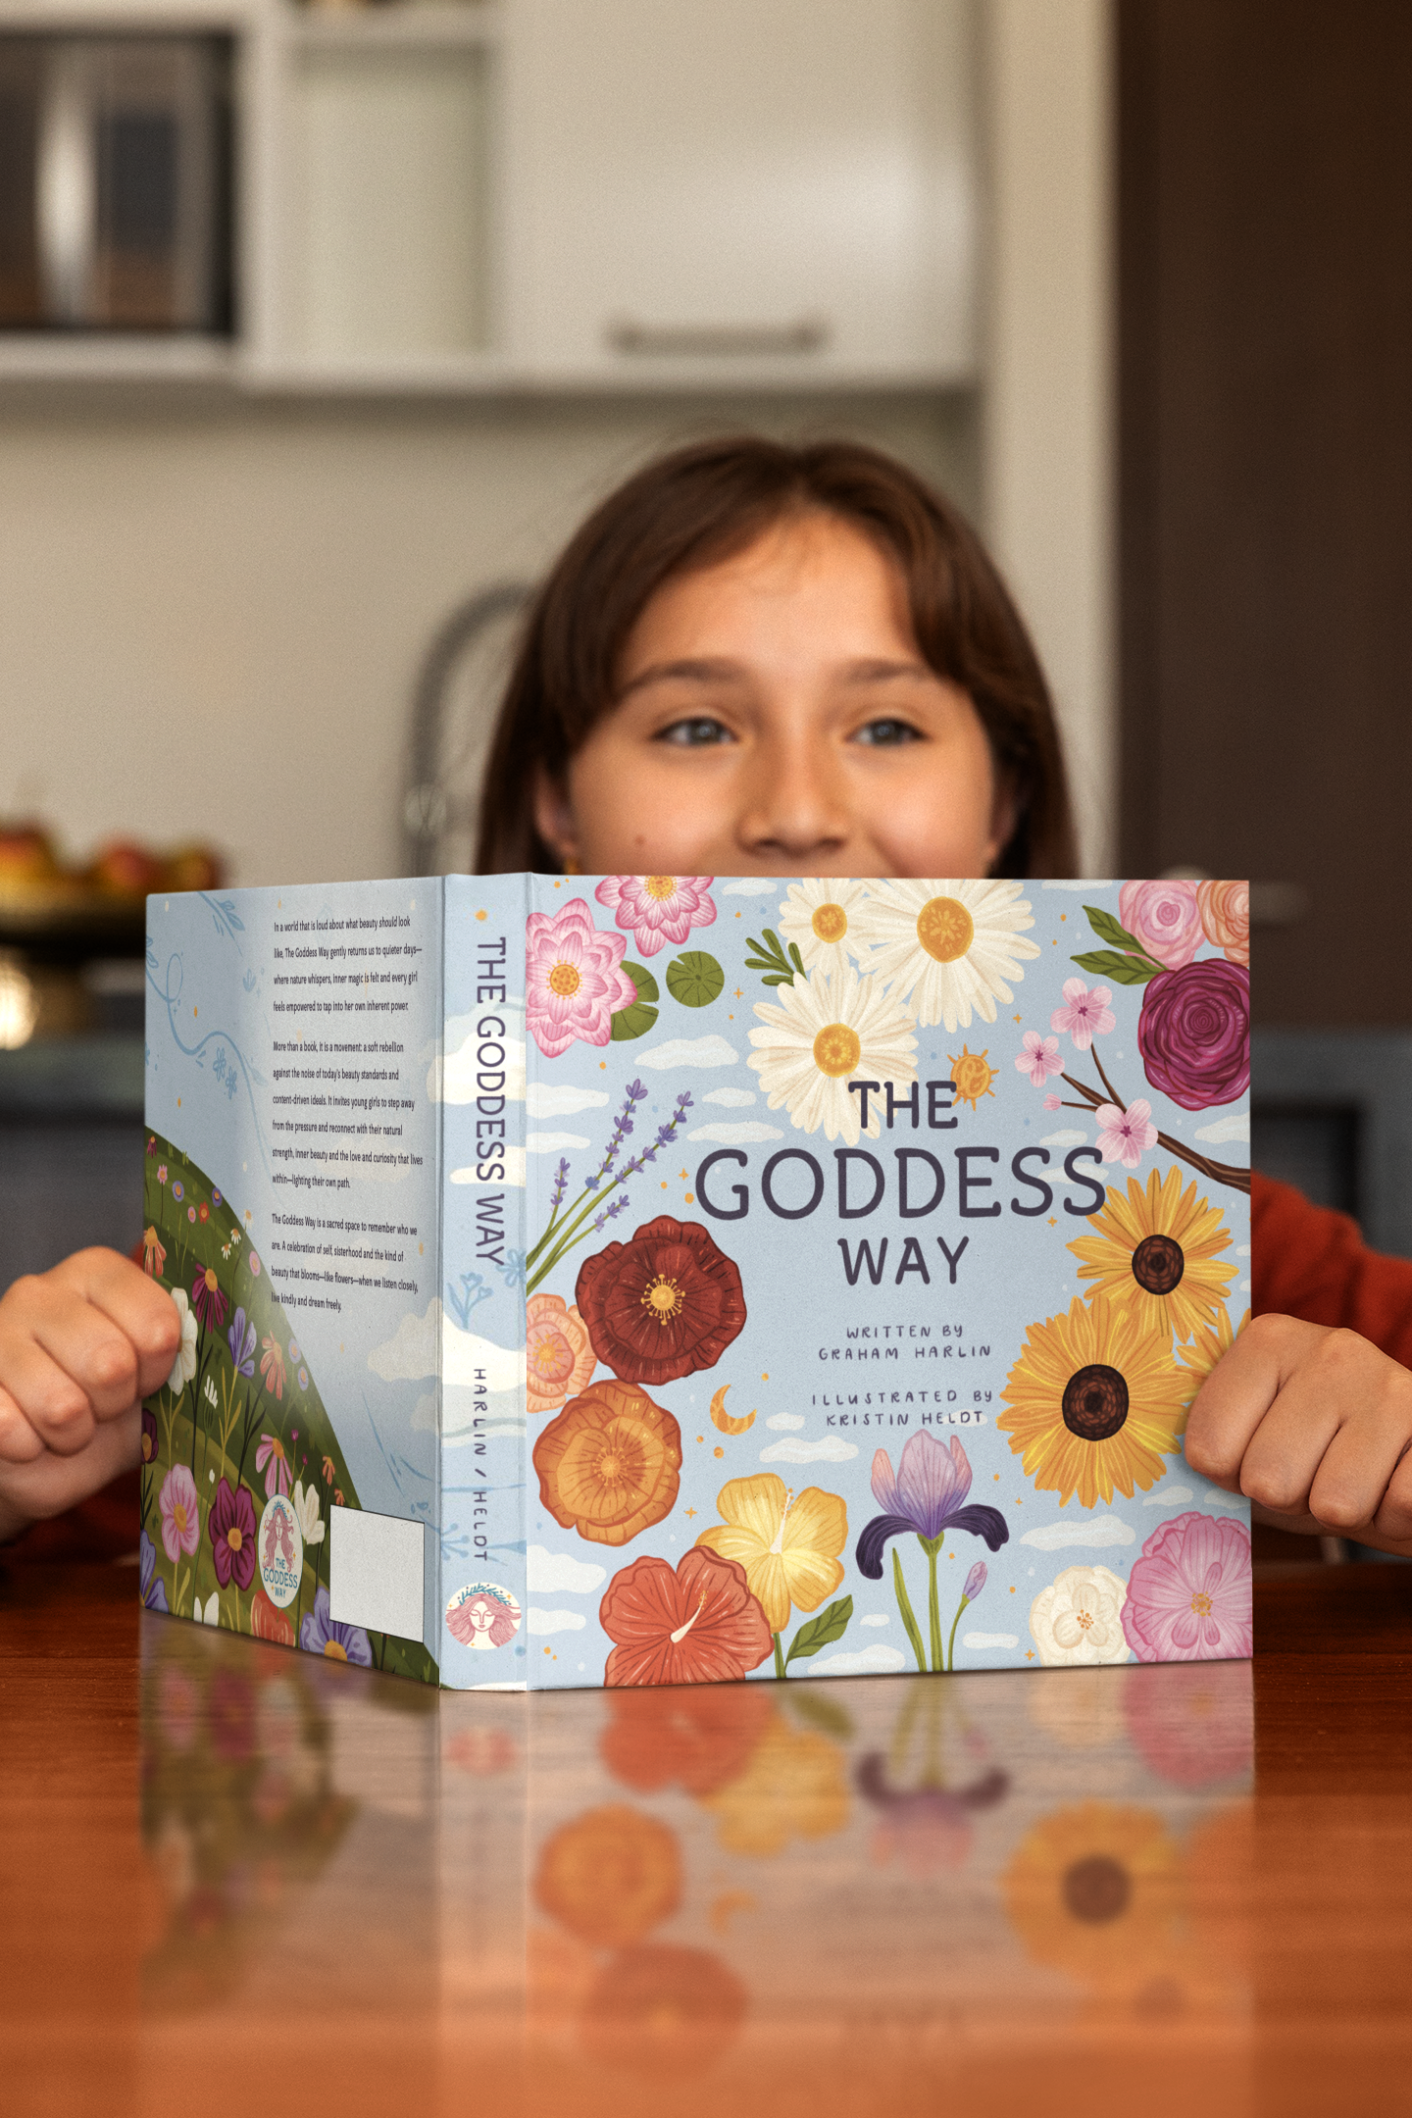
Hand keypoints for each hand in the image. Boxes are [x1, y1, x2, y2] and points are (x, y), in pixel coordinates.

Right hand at [0, 1249, 180, 1542]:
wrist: (38, 1457)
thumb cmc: (104, 1408)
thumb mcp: (153, 1381)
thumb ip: (190, 1358)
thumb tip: (249, 1357)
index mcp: (97, 1274)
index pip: (157, 1323)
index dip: (160, 1367)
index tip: (148, 1377)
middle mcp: (41, 1291)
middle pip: (111, 1363)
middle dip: (114, 1404)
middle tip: (101, 1405)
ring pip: (62, 1405)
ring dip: (72, 1434)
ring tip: (66, 1423)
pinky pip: (12, 1429)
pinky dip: (30, 1449)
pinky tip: (27, 1435)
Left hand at [1185, 1312, 1411, 1555]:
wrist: (1409, 1461)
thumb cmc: (1316, 1454)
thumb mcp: (1254, 1436)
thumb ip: (1208, 1442)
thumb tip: (1143, 1467)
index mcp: (1268, 1341)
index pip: (1207, 1449)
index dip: (1230, 1476)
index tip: (1255, 1455)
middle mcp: (1331, 1350)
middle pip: (1267, 1481)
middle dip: (1290, 1498)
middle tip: (1314, 1473)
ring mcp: (1390, 1387)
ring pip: (1333, 1504)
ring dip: (1345, 1512)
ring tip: (1358, 1478)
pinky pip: (1398, 1509)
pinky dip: (1394, 1519)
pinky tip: (1395, 1483)